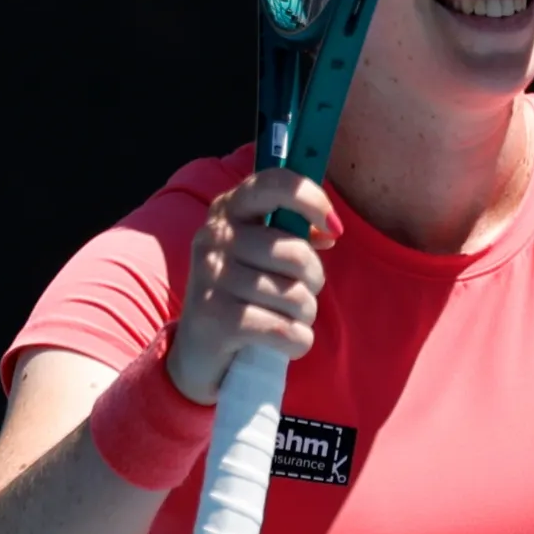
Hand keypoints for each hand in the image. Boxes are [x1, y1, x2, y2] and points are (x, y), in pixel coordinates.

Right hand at [168, 168, 342, 404]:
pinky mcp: (215, 318)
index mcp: (229, 208)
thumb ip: (295, 233)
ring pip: (295, 296)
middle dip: (313, 280)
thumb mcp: (263, 254)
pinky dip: (297, 342)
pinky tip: (287, 343)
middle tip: (303, 292)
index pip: (273, 183)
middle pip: (296, 253)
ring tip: (288, 319)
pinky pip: (284, 330)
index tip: (334, 228)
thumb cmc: (243, 294)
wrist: (198, 350)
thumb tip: (330, 229)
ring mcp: (211, 277)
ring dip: (305, 316)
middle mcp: (215, 236)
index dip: (311, 198)